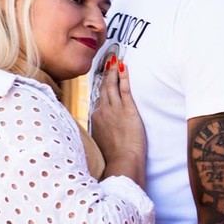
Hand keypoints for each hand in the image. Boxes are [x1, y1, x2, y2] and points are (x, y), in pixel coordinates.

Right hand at [91, 59, 146, 187]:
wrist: (122, 162)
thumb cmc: (114, 158)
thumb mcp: (100, 144)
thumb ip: (100, 134)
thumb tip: (101, 134)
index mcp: (95, 119)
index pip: (98, 100)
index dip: (100, 89)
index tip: (101, 80)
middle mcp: (102, 111)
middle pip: (102, 89)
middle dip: (105, 74)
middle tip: (107, 62)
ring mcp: (114, 109)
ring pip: (111, 85)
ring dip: (112, 72)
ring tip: (115, 60)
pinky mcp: (127, 109)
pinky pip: (124, 88)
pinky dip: (123, 76)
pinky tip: (124, 67)